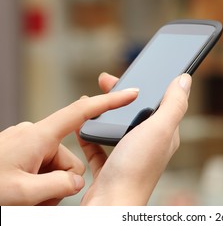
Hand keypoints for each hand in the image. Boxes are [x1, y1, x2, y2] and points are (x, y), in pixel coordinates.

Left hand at [0, 88, 137, 204]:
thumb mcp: (23, 194)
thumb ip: (60, 187)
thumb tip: (76, 182)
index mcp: (38, 136)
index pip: (82, 112)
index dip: (109, 101)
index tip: (130, 93)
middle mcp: (35, 135)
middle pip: (70, 159)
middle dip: (60, 182)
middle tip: (36, 198)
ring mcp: (28, 144)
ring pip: (58, 167)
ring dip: (47, 188)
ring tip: (25, 199)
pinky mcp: (22, 151)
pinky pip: (44, 168)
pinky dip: (40, 184)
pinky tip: (23, 194)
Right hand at [78, 72, 191, 204]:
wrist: (110, 206)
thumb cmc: (135, 169)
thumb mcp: (159, 129)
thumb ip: (173, 105)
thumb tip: (185, 80)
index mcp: (164, 133)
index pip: (161, 102)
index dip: (150, 84)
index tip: (134, 70)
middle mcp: (149, 144)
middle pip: (137, 111)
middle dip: (122, 94)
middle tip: (105, 81)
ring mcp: (129, 155)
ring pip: (118, 126)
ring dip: (106, 111)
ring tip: (92, 101)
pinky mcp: (111, 166)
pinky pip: (99, 145)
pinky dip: (91, 133)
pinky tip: (82, 126)